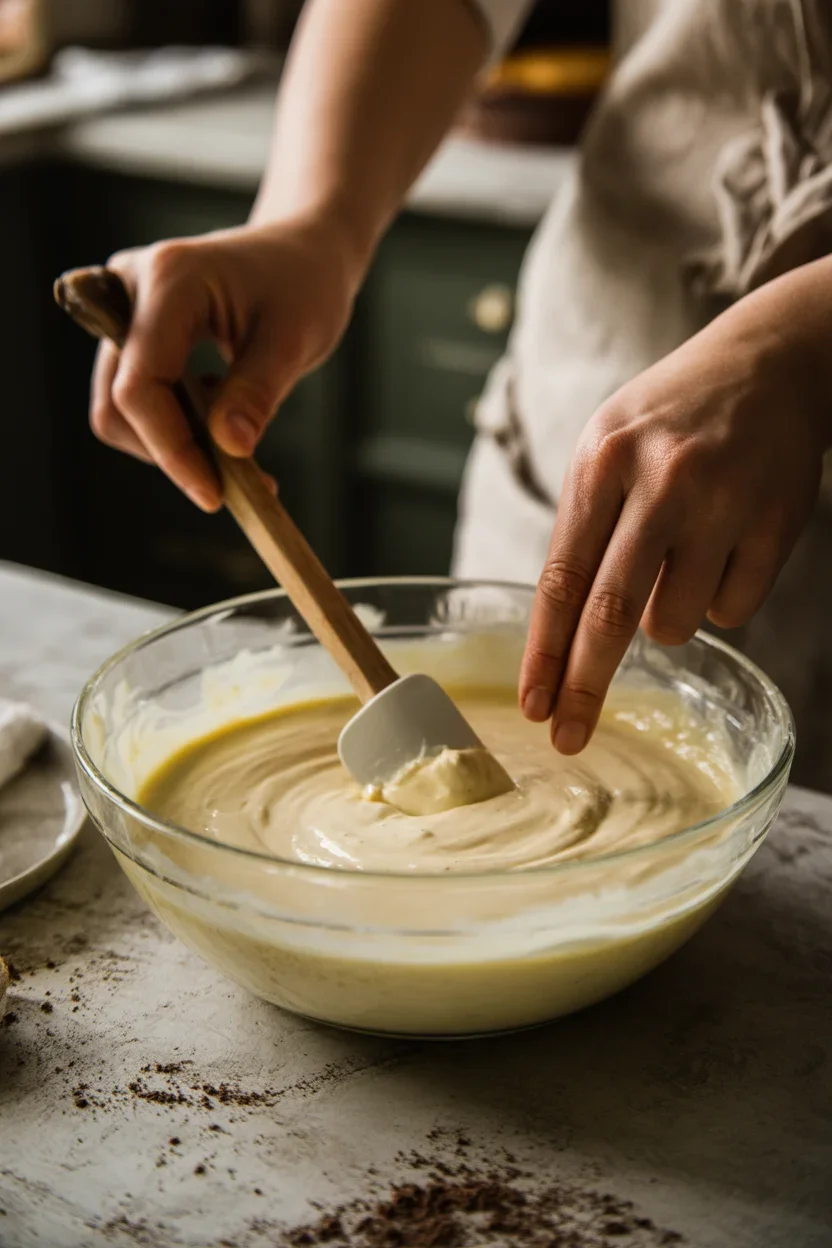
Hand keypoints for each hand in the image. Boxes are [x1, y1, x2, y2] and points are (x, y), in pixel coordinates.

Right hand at [90, 213, 356, 509]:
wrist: (300, 253)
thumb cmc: (304, 284)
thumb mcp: (295, 339)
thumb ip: (258, 392)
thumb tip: (230, 449)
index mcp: (169, 279)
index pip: (142, 385)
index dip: (171, 449)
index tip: (213, 495)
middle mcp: (128, 288)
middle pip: (118, 403)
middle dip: (171, 452)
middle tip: (235, 482)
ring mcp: (123, 309)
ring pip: (120, 408)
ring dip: (175, 444)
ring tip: (236, 446)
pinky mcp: (131, 332)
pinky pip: (136, 398)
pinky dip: (175, 427)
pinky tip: (221, 420)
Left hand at [519, 307, 829, 753]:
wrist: (770, 360)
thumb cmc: (670, 417)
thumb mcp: (608, 447)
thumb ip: (586, 529)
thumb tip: (569, 635)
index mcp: (604, 460)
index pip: (562, 578)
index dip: (544, 651)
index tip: (531, 704)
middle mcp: (662, 480)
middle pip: (611, 614)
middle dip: (584, 686)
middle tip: (567, 736)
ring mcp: (724, 502)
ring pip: (675, 622)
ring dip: (666, 618)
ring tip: (678, 558)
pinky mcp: (777, 523)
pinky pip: (732, 610)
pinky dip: (718, 599)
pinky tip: (723, 547)